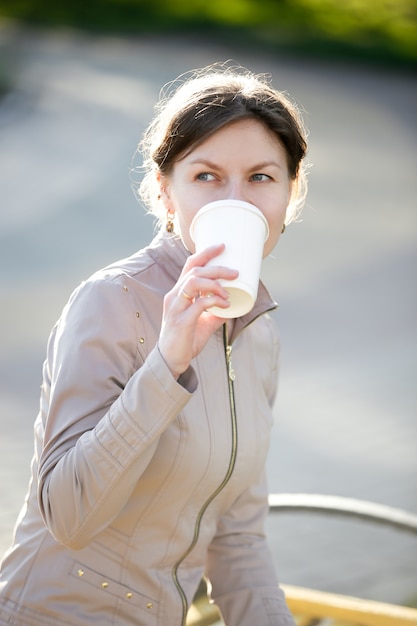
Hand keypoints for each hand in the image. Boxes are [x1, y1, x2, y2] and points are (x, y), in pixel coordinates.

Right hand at [158, 244, 238, 377]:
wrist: (172, 361)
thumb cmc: (185, 340)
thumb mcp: (204, 322)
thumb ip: (216, 312)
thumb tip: (235, 305)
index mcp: (178, 293)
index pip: (189, 266)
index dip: (205, 254)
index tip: (222, 247)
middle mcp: (174, 296)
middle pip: (194, 271)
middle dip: (217, 268)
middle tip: (235, 272)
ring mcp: (176, 308)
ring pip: (193, 282)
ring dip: (215, 284)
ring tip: (228, 292)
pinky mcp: (181, 321)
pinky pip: (199, 304)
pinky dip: (214, 301)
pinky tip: (225, 306)